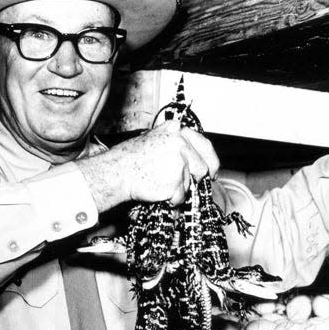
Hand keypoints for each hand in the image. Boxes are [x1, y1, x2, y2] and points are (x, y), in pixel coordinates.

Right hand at [78, 120, 219, 210]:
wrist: (116, 172)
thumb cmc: (131, 158)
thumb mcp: (156, 140)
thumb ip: (178, 146)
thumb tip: (196, 160)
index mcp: (176, 130)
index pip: (205, 145)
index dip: (210, 161)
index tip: (211, 171)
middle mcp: (180, 143)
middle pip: (202, 167)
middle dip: (195, 178)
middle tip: (182, 182)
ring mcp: (179, 162)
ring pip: (190, 183)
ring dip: (179, 189)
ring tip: (160, 182)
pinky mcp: (175, 181)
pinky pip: (180, 196)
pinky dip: (171, 199)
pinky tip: (157, 189)